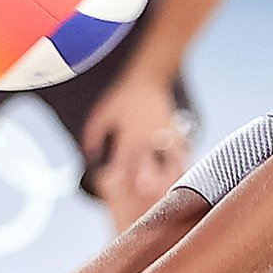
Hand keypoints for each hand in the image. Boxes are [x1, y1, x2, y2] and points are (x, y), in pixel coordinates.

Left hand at [80, 73, 178, 204]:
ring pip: (169, 160)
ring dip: (169, 175)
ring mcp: (164, 136)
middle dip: (146, 178)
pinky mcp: (175, 132)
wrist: (148, 79)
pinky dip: (183, 162)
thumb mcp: (102, 114)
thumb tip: (88, 154)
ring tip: (171, 190)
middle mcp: (147, 138)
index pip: (122, 160)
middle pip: (147, 163)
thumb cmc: (123, 97)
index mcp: (129, 135)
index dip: (118, 175)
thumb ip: (93, 134)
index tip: (115, 187)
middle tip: (146, 192)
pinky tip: (184, 175)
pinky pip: (182, 150)